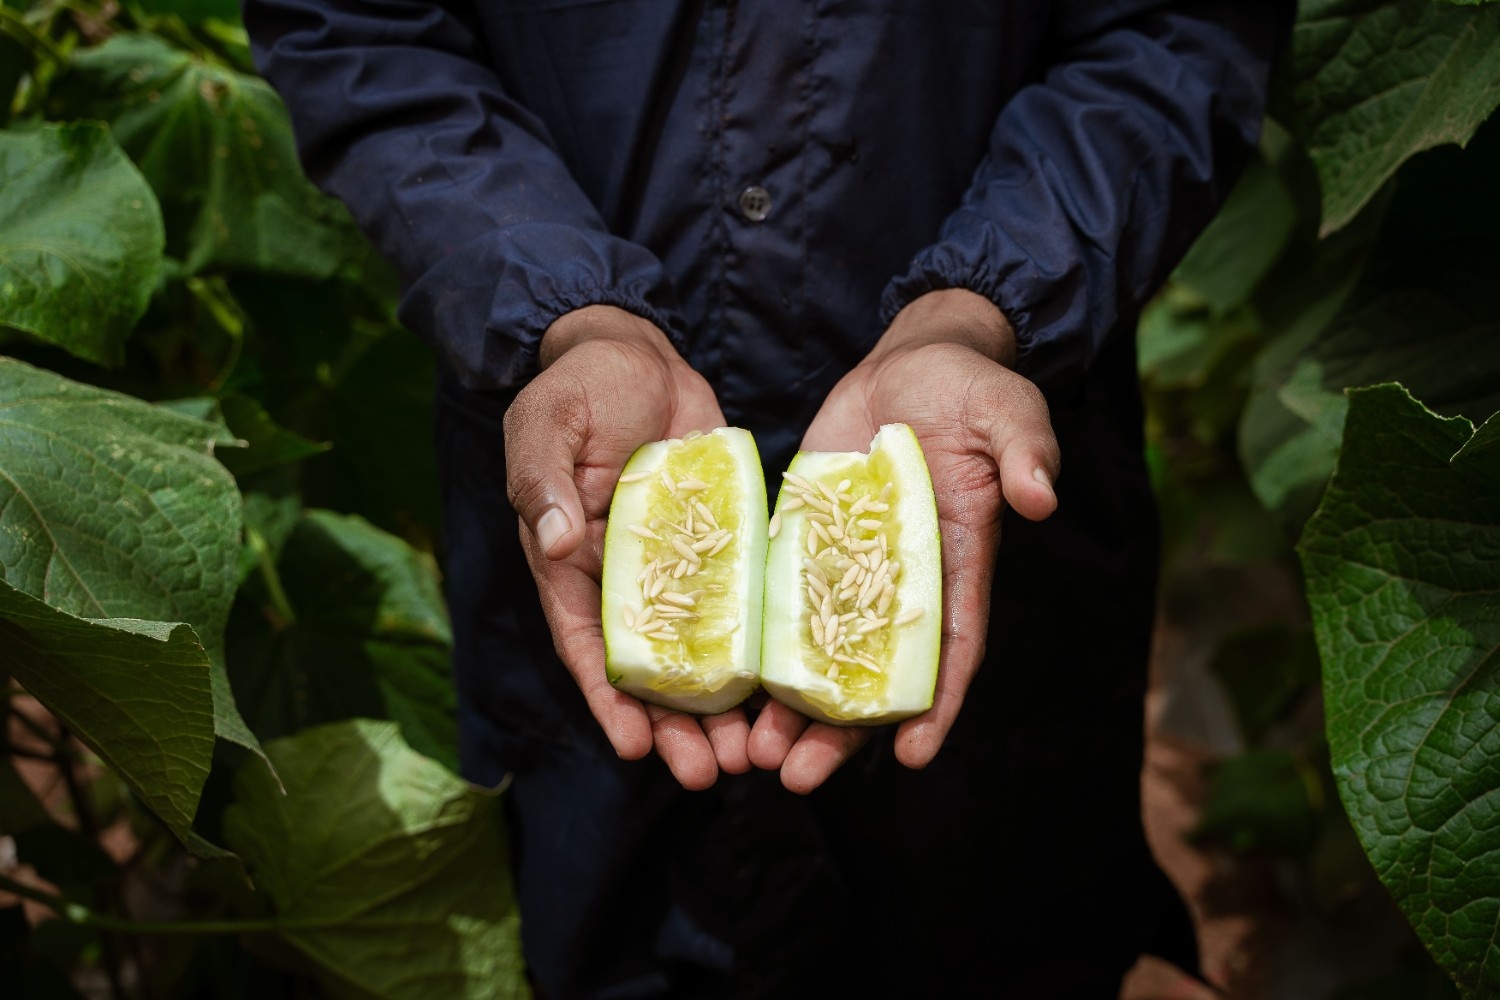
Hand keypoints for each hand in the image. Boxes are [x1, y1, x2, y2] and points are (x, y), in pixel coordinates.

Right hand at [504, 306, 749, 789]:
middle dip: (675, 725)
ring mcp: (676, 564)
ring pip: (699, 650)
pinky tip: (783, 685)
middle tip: (710, 774)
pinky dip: (756, 646)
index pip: (587, 646)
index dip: (610, 701)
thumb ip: (543, 482)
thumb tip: (555, 542)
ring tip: (751, 754)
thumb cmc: (580, 387)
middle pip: (649, 669)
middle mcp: (624, 577)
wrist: (638, 351)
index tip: (637, 748)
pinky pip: (739, 602)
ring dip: (721, 705)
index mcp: (571, 562)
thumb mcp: (547, 426)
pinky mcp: (720, 542)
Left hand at [748, 289, 1060, 791]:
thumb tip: (1041, 498)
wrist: (910, 362)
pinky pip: (778, 600)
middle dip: (839, 731)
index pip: (951, 649)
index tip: (915, 758)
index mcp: (956, 563)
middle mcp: (900, 580)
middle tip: (796, 779)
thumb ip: (1026, 452)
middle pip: (870, 673)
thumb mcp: (1008, 411)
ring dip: (788, 706)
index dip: (936, 706)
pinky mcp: (802, 538)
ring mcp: (846, 563)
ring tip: (753, 752)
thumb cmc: (970, 388)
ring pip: (817, 651)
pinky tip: (726, 686)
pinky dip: (757, 644)